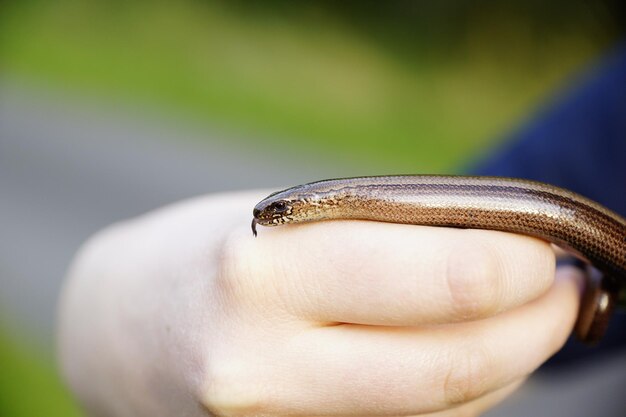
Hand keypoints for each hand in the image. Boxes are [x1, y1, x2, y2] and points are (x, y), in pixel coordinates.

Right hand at [58, 191, 581, 416]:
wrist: (116, 328)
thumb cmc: (202, 251)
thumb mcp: (280, 219)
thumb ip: (378, 236)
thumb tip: (493, 248)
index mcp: (261, 272)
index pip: (435, 278)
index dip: (516, 264)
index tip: (546, 247)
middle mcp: (264, 360)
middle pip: (449, 363)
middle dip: (530, 324)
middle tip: (562, 289)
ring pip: (439, 407)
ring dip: (505, 361)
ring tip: (529, 317)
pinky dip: (456, 391)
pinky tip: (469, 352)